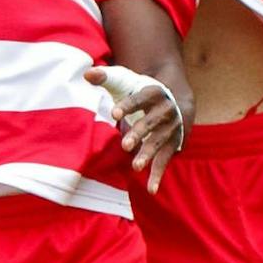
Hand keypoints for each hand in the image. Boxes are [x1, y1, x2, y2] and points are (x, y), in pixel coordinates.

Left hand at [85, 67, 185, 194]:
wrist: (175, 100)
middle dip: (138, 133)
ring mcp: (171, 129)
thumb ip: (106, 77)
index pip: (139, 99)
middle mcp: (166, 110)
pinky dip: (158, 175)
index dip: (127, 106)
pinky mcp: (172, 145)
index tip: (113, 114)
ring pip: (159, 142)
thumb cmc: (142, 92)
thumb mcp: (127, 81)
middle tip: (124, 145)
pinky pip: (165, 160)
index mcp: (154, 92)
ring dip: (147, 154)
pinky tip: (151, 189)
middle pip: (151, 122)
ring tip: (135, 166)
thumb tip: (86, 73)